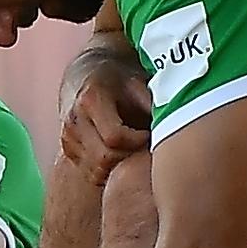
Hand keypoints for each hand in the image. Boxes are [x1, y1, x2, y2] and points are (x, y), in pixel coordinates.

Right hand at [59, 54, 152, 175]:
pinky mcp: (68, 150)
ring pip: (97, 171)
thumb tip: (178, 123)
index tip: (149, 134)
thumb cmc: (121, 81)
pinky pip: (91, 173)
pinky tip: (121, 155)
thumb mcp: (140, 84)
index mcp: (91, 99)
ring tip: (133, 150)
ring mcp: (67, 137)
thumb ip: (153, 104)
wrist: (89, 74)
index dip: (137, 141)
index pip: (114, 137)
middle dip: (129, 156)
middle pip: (104, 159)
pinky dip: (109, 170)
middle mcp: (74, 120)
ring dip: (119, 166)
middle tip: (144, 146)